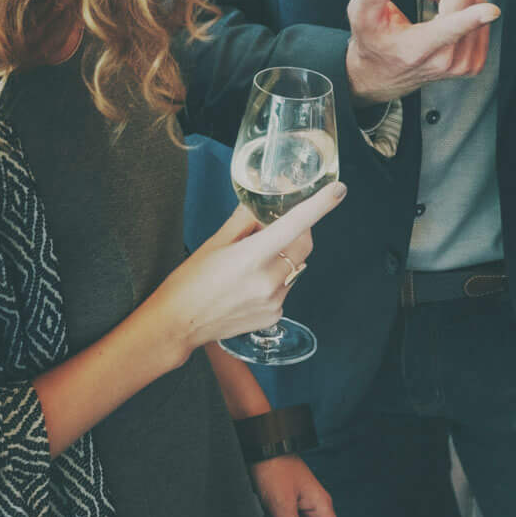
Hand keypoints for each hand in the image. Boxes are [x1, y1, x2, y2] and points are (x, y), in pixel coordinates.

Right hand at [151, 184, 344, 349]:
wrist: (178, 324)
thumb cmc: (190, 282)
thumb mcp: (215, 243)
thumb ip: (244, 221)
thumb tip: (262, 203)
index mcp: (251, 257)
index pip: (295, 225)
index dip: (319, 205)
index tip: (338, 191)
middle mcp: (268, 281)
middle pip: (303, 246)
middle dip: (299, 230)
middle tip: (277, 225)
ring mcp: (273, 302)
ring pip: (295, 267)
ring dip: (284, 256)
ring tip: (252, 262)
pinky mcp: (274, 316)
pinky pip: (286, 288)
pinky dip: (276, 278)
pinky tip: (250, 284)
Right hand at [342, 0, 498, 105]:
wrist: (381, 76)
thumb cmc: (373, 46)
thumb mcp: (362, 16)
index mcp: (420, 48)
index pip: (453, 27)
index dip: (474, 16)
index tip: (491, 11)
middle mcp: (445, 59)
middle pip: (466, 2)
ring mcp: (462, 63)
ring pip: (477, 8)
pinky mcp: (473, 63)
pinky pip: (482, 22)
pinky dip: (467, 8)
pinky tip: (445, 9)